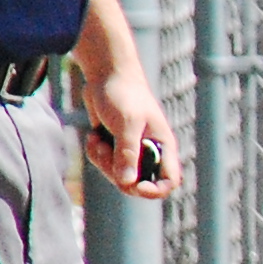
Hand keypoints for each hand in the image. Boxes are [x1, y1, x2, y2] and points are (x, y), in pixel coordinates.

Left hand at [83, 66, 180, 200]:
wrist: (105, 74)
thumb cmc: (122, 93)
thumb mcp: (126, 123)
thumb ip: (127, 153)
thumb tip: (127, 182)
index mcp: (162, 146)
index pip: (169, 181)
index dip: (155, 190)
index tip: (136, 185)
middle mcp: (149, 151)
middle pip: (138, 183)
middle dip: (118, 173)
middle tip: (106, 153)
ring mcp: (131, 150)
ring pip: (118, 176)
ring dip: (103, 162)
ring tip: (97, 139)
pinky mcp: (114, 146)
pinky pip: (104, 164)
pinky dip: (95, 153)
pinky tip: (93, 136)